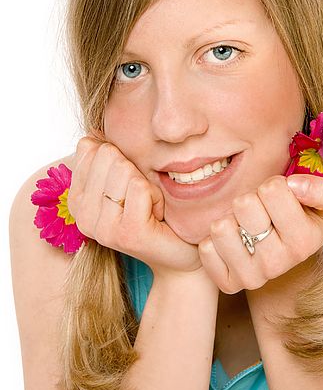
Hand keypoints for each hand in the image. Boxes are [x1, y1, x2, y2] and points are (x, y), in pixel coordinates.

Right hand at [67, 136, 200, 275]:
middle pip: (109, 155)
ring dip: (148, 184)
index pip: (92, 148)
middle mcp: (82, 215)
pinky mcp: (127, 233)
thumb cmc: (153, 210)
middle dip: (135, 170)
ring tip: (150, 207)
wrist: (179, 253)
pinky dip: (158, 195)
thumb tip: (91, 136)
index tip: (128, 186)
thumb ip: (107, 158)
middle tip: (142, 198)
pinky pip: (141, 187)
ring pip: (125, 169)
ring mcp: (102, 227)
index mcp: (76, 199)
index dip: (121, 158)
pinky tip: (158, 215)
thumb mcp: (126, 180)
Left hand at [198, 174, 322, 293]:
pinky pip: (206, 249)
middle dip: (251, 199)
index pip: (272, 189)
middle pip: (243, 204)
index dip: (274, 185)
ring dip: (231, 218)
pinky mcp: (229, 284)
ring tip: (246, 225)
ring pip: (220, 227)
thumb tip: (294, 185)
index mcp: (304, 242)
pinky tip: (234, 241)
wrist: (290, 255)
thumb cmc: (307, 219)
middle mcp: (278, 265)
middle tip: (261, 211)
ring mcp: (252, 278)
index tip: (281, 198)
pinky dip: (216, 239)